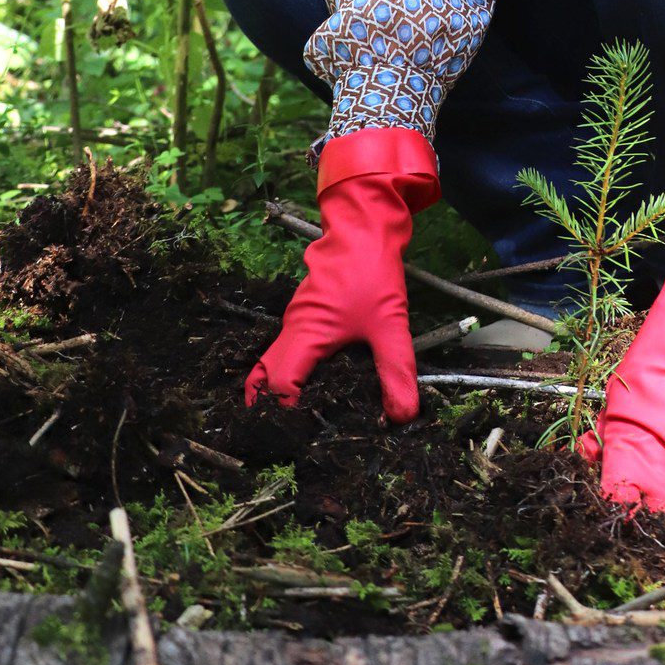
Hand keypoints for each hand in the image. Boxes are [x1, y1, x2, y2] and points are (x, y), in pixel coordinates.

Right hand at [245, 126, 439, 421]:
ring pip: (272, 362)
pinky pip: (286, 348)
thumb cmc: (372, 273)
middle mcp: (291, 330)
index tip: (303, 436)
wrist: (364, 227)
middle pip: (262, 378)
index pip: (278, 388)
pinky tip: (315, 385)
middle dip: (267, 409)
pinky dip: (289, 371)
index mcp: (305, 337)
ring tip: (296, 420)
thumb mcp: (390, 326)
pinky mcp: (305, 312)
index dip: (285, 415)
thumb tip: (402, 417)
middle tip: (283, 437)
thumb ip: (396, 372)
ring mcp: (295, 319)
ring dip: (276, 390)